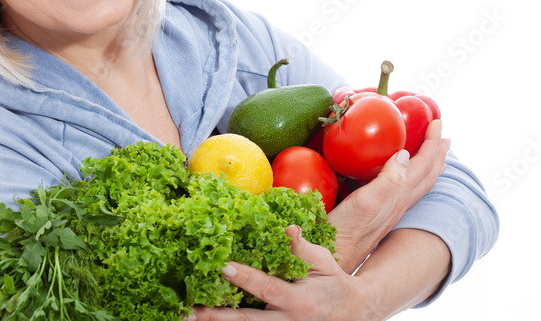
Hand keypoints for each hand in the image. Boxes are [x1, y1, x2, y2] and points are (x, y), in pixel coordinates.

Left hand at [188, 225, 383, 320]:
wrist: (352, 314)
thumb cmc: (332, 282)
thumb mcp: (322, 262)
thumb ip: (301, 248)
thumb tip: (287, 229)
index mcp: (300, 300)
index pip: (268, 288)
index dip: (245, 278)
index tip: (223, 266)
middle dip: (217, 316)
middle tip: (189, 309)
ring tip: (187, 318)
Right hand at [327, 119, 448, 271]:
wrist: (333, 259)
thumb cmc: (345, 232)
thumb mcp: (365, 203)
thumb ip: (387, 181)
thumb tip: (404, 154)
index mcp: (398, 196)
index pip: (423, 165)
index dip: (432, 143)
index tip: (438, 122)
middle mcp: (398, 202)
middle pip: (426, 175)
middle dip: (437, 154)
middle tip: (445, 137)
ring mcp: (388, 209)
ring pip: (415, 183)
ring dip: (426, 165)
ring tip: (430, 154)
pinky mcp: (375, 212)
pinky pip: (399, 187)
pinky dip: (404, 174)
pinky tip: (393, 173)